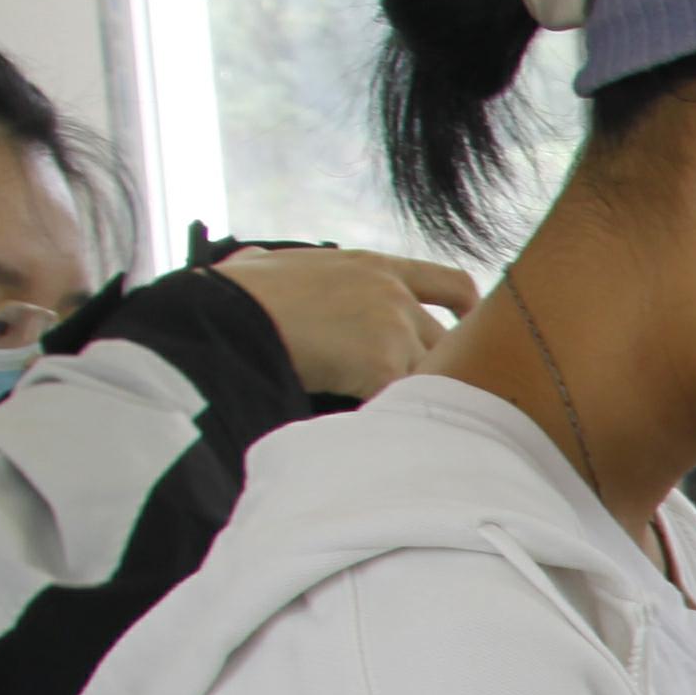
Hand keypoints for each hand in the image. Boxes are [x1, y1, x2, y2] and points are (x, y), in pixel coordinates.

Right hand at [215, 245, 475, 398]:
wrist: (224, 317)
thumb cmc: (234, 295)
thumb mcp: (266, 266)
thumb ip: (279, 267)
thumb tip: (254, 263)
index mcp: (372, 268)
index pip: (448, 282)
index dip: (467, 308)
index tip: (471, 324)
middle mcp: (393, 295)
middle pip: (446, 342)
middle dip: (435, 371)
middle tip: (418, 396)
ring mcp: (393, 329)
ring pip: (430, 376)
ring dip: (414, 398)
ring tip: (399, 420)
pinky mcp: (383, 365)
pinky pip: (406, 402)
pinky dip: (396, 419)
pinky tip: (382, 431)